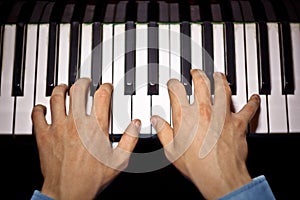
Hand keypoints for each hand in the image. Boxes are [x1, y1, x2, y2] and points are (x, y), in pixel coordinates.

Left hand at [31, 78, 139, 199]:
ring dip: (61, 89)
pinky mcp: (44, 135)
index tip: (106, 87)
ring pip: (56, 98)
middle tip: (85, 83)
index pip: (102, 96)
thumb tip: (136, 124)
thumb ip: (130, 140)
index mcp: (96, 127)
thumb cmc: (92, 178)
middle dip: (83, 83)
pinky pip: (37, 114)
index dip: (105, 88)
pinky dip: (39, 108)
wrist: (68, 192)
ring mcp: (58, 127)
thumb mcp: (118, 161)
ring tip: (64, 88)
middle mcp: (76, 123)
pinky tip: (43, 107)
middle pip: (78, 91)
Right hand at [151, 69, 259, 198]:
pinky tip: (254, 98)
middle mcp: (203, 111)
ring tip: (219, 75)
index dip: (173, 84)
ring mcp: (222, 115)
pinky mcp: (238, 123)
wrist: (219, 177)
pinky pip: (248, 108)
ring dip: (221, 80)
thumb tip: (156, 120)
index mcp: (185, 116)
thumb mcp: (172, 150)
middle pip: (201, 83)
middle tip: (196, 72)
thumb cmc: (196, 166)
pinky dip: (252, 102)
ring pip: (223, 89)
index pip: (176, 90)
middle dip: (198, 74)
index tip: (173, 84)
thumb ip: (163, 132)